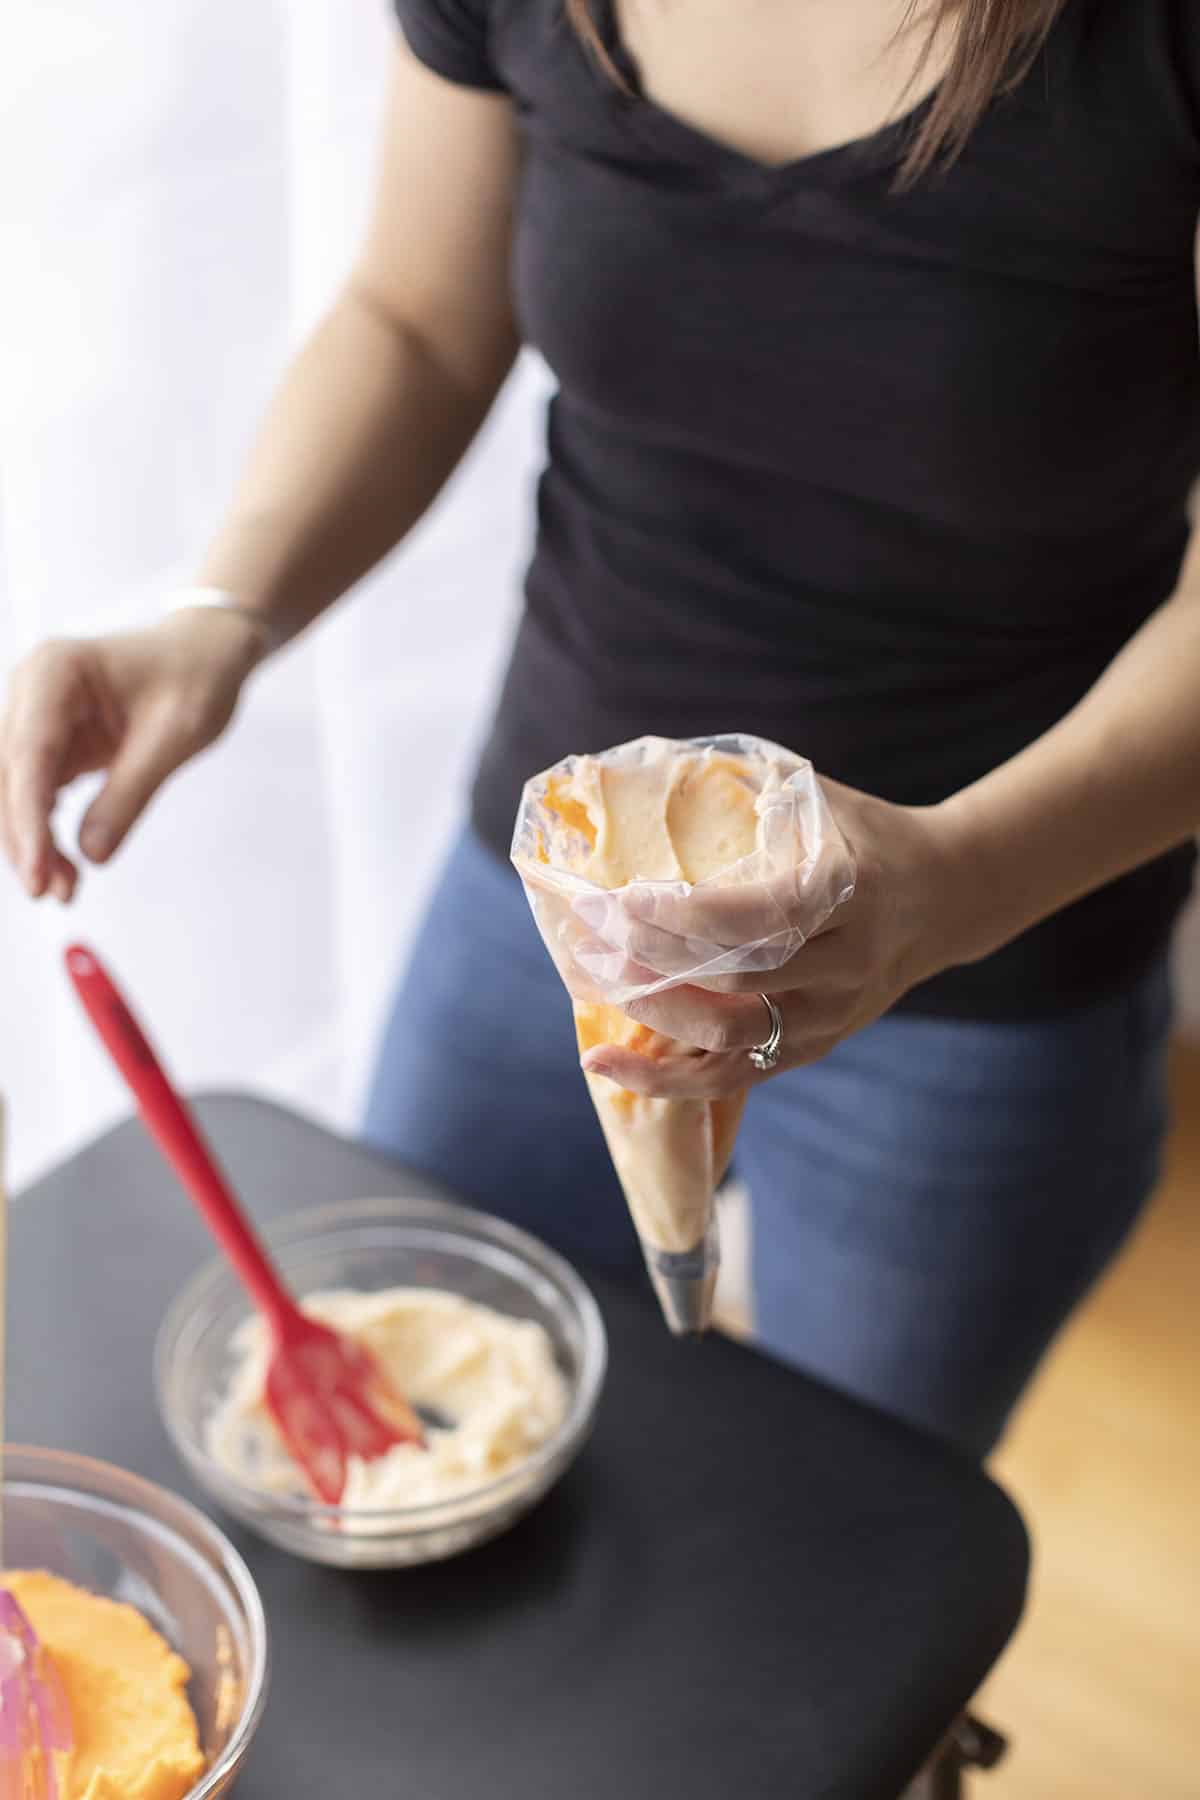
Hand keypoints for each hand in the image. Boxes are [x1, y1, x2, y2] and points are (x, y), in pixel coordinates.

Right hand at [0, 609, 261, 900]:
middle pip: (6, 776)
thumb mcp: (176, 736)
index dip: (27, 820)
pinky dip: (44, 831)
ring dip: (30, 841)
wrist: (205, 655)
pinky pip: (34, 794)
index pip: (29, 756)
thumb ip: (131, 792)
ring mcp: (35, 717)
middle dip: (23, 838)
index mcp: (56, 672)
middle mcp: (32, 691)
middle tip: (52, 892)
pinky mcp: (49, 743)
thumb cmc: (195, 678)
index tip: (38, 872)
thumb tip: (91, 853)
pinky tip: (63, 866)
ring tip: (64, 888)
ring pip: (13, 790)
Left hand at [578, 780, 962, 1097]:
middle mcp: (847, 960)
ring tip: (596, 986)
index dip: (684, 915)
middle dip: (653, 960)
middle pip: (738, 979)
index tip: (622, 900)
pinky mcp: (817, 1045)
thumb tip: (646, 777)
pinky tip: (607, 1066)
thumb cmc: (864, 835)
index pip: (757, 915)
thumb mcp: (820, 799)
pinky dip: (668, 1079)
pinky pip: (735, 1076)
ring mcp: (834, 1012)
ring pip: (733, 1037)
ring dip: (655, 1016)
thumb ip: (748, 791)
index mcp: (849, 891)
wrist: (945, 895)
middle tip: (589, 937)